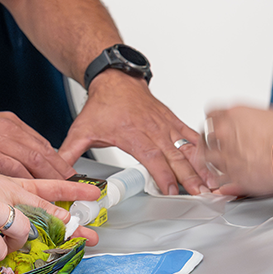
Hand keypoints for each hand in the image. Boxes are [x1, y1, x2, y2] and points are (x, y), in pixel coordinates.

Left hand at [58, 71, 217, 194]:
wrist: (116, 79)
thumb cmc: (102, 105)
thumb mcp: (82, 129)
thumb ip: (69, 152)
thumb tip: (58, 171)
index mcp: (134, 135)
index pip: (153, 159)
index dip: (164, 177)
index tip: (172, 191)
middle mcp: (153, 130)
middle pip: (175, 157)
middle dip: (190, 177)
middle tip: (203, 194)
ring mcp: (165, 125)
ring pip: (187, 148)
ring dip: (201, 166)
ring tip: (213, 183)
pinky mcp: (172, 120)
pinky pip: (191, 135)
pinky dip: (202, 148)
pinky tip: (214, 161)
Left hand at [204, 105, 272, 196]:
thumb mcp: (268, 116)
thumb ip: (251, 120)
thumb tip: (251, 124)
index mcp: (234, 114)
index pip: (211, 114)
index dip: (213, 122)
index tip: (215, 126)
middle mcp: (226, 132)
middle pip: (203, 135)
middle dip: (207, 140)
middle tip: (211, 146)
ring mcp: (227, 154)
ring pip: (205, 156)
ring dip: (210, 159)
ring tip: (214, 163)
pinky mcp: (232, 174)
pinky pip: (216, 176)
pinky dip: (218, 178)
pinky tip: (222, 178)